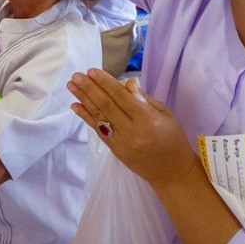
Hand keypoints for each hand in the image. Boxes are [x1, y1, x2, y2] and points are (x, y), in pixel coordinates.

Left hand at [67, 70, 196, 186]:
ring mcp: (121, 143)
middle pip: (106, 106)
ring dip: (83, 100)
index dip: (105, 83)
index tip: (92, 71)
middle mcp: (131, 132)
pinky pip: (98, 131)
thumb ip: (144, 99)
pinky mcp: (115, 151)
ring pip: (99, 117)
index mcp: (147, 120)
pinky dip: (86, 117)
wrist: (171, 172)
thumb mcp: (165, 114)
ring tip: (71, 86)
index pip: (121, 97)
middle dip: (89, 89)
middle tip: (76, 75)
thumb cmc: (173, 138)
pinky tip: (76, 106)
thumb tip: (126, 82)